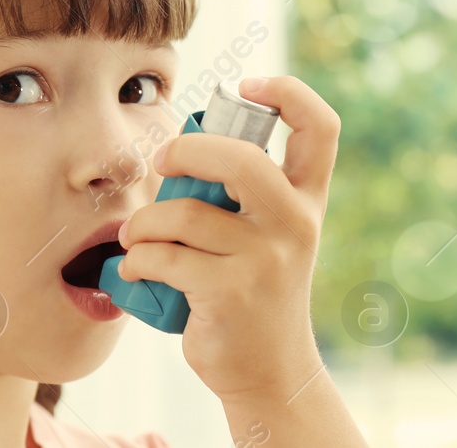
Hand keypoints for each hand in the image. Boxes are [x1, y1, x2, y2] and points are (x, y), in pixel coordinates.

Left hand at [116, 75, 339, 402]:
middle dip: (186, 152)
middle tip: (162, 163)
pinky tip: (136, 269)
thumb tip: (182, 147)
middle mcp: (296, 223)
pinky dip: (137, 260)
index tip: (249, 87)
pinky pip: (164, 256)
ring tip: (136, 238)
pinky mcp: (231, 292)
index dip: (288, 92)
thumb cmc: (255, 291)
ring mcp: (267, 258)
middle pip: (242, 158)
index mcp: (308, 199)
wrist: (269, 369)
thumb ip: (245, 193)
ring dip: (143, 223)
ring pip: (185, 213)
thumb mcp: (270, 236)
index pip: (321, 127)